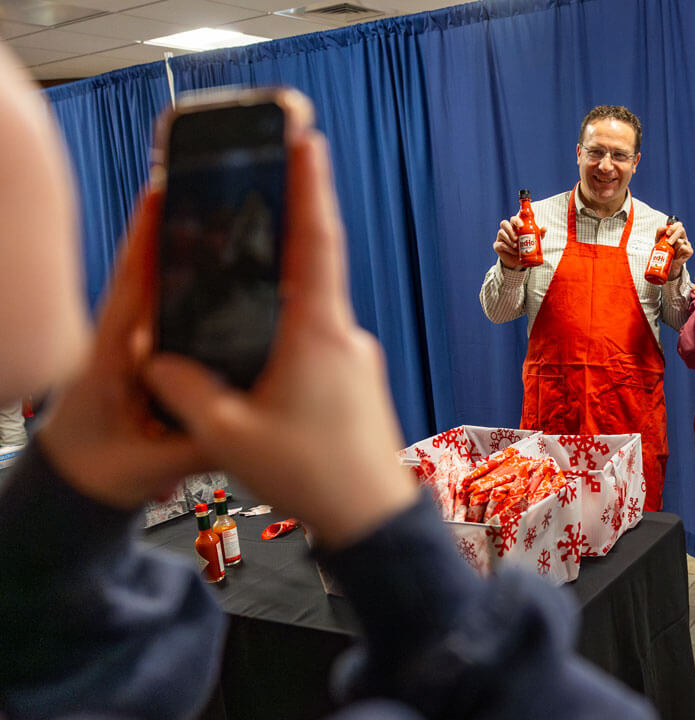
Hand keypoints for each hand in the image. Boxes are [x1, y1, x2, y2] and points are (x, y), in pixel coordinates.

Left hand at [39, 188, 207, 510]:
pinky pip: (169, 307)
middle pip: (147, 271)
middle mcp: (118, 338)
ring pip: (159, 286)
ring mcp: (132, 342)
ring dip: (185, 250)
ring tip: (223, 214)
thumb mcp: (150, 464)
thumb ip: (195, 444)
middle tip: (206, 184)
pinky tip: (224, 270)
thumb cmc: (100, 470)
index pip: (129, 286)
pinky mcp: (146, 352)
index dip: (145, 239)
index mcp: (107, 356)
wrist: (79, 486)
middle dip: (174, 228)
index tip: (163, 193)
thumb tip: (247, 426)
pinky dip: (191, 282)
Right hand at [146, 132, 417, 547]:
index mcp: (318, 333)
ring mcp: (356, 358)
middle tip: (264, 193)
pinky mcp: (358, 380)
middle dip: (287, 231)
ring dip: (281, 296)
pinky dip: (289, 334)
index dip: (311, 187)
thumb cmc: (312, 475)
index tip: (307, 140)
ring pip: (311, 312)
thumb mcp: (228, 434)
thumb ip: (186, 389)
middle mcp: (344, 335)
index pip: (317, 241)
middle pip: (313, 269)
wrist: (373, 517)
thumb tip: (159, 360)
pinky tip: (262, 356)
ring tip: (244, 286)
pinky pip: (318, 342)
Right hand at [495, 214, 545, 269]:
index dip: (516, 220)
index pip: (513, 219)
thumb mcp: (534, 241)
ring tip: (516, 246)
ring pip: (501, 233)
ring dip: (509, 240)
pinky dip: (508, 248)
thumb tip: (544, 228)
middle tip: (517, 238)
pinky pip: (500, 244)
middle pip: (504, 223)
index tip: (521, 225)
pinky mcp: (497, 245)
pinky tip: (514, 251)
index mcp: (515, 226)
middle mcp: (506, 230)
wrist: (517, 261)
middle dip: (510, 230)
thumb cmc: (525, 248)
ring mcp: (500, 237)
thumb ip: (539, 234)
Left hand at [661, 220, 693, 278]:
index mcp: (676, 233)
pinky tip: (676, 255)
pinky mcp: (689, 251)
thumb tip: (664, 228)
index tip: (667, 233)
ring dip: (674, 246)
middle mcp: (683, 237)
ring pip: (681, 240)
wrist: (667, 263)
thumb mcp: (658, 240)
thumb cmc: (664, 250)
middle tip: (669, 242)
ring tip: (671, 251)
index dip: (673, 227)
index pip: (678, 225)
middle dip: (674, 235)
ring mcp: (687, 244)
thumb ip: (660, 232)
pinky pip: (684, 248)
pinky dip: (678, 251)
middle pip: (681, 230)